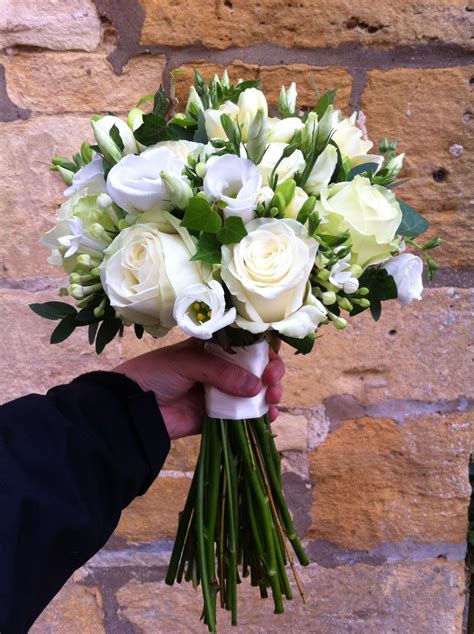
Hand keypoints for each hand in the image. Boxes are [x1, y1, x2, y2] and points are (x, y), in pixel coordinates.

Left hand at [113, 339, 284, 439]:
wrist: (132, 407)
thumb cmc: (155, 373)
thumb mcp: (187, 362)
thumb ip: (221, 372)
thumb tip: (256, 387)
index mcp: (213, 348)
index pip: (247, 345)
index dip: (264, 350)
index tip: (272, 359)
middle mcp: (221, 369)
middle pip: (256, 369)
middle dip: (271, 373)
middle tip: (272, 381)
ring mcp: (220, 393)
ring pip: (254, 392)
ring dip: (270, 394)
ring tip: (273, 400)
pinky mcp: (217, 417)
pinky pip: (244, 417)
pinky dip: (260, 417)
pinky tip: (269, 416)